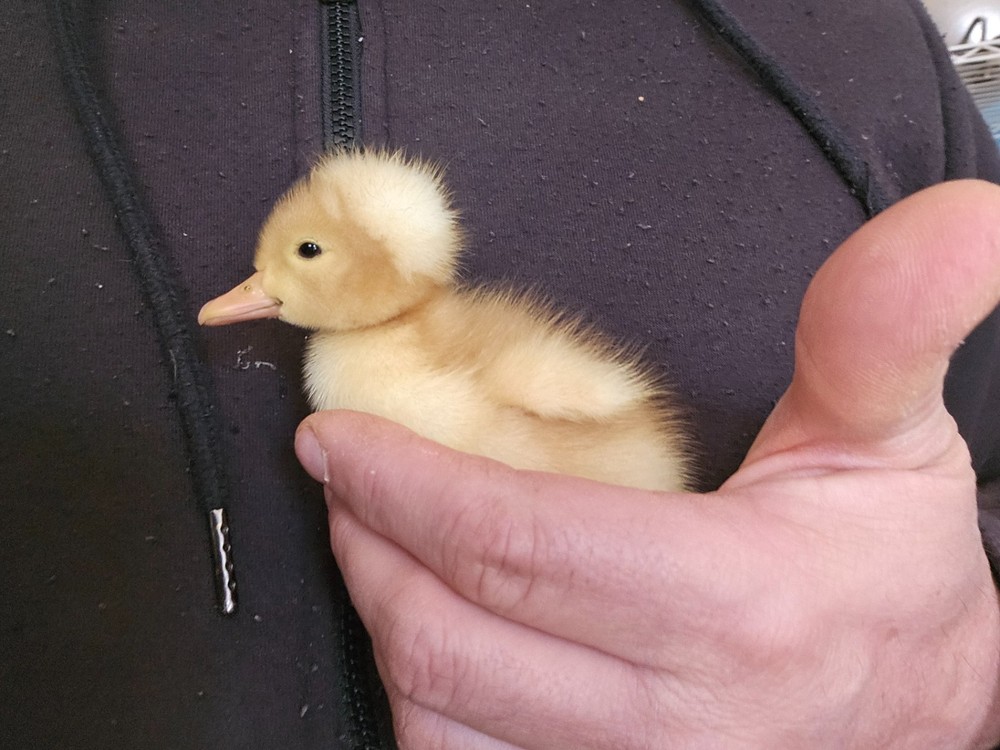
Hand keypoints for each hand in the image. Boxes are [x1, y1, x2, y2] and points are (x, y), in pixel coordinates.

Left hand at [296, 180, 999, 748]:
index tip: (336, 439)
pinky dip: (421, 706)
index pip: (517, 543)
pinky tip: (428, 643)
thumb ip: (885, 329)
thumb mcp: (889, 437)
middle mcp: (679, 723)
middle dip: (370, 544)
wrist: (927, 709)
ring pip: (441, 722)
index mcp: (735, 605)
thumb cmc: (890, 571)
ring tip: (374, 547)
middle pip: (452, 636)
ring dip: (383, 622)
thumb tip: (954, 215)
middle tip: (348, 480)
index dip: (404, 483)